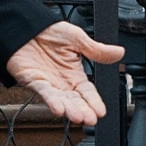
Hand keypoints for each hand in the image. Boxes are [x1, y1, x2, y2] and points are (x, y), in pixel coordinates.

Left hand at [1, 20, 125, 126]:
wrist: (26, 25)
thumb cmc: (49, 32)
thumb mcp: (78, 39)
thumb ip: (97, 50)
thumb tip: (119, 53)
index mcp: (74, 74)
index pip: (88, 92)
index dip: (94, 102)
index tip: (101, 112)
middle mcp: (62, 82)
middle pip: (75, 101)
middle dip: (83, 111)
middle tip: (91, 120)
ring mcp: (48, 83)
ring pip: (61, 101)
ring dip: (69, 110)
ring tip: (78, 117)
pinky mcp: (33, 80)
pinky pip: (43, 92)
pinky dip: (51, 100)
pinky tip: (58, 108)